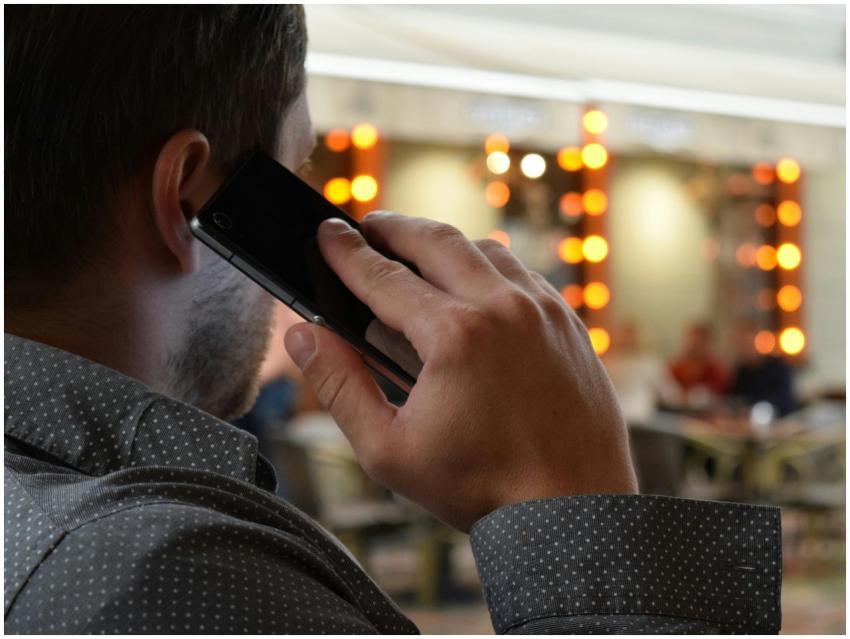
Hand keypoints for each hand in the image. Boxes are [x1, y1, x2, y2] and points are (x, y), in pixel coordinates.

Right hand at [284, 213, 636, 531]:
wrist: (573, 508)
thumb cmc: (481, 487)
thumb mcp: (389, 450)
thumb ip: (339, 386)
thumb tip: (303, 336)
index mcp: (454, 336)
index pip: (383, 276)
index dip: (346, 252)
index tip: (326, 232)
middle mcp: (502, 308)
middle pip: (435, 241)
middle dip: (393, 227)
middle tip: (366, 226)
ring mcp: (542, 309)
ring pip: (483, 249)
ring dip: (442, 242)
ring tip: (414, 247)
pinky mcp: (567, 321)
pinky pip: (521, 272)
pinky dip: (487, 264)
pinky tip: (472, 278)